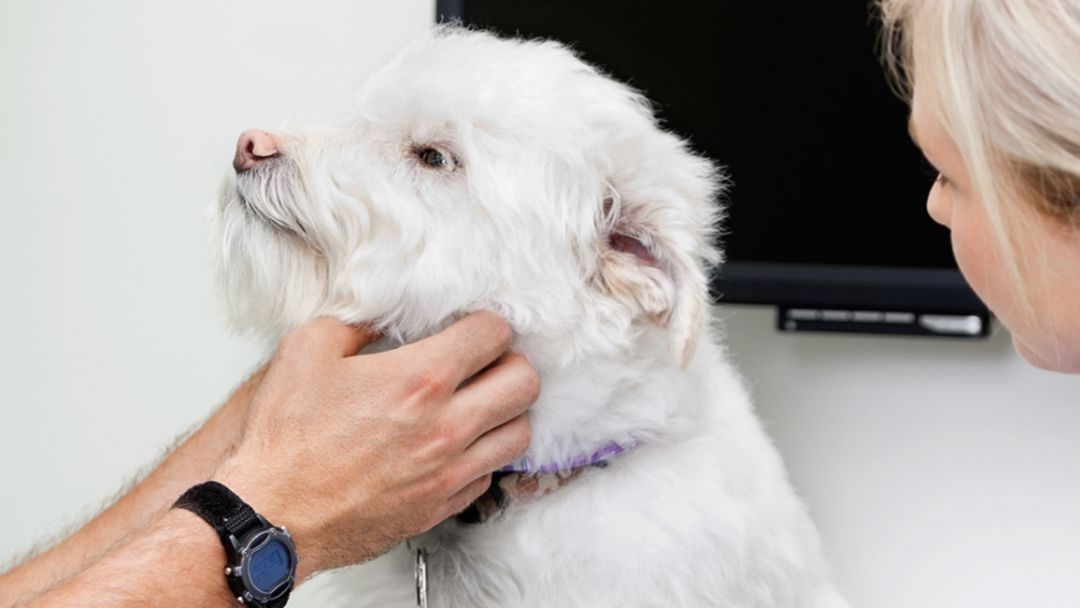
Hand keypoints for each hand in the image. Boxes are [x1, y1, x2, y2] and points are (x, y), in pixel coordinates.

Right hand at [213, 311, 537, 578]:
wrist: (271, 514)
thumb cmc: (285, 441)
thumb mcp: (307, 351)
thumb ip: (355, 323)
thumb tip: (381, 318)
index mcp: (419, 380)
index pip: (494, 335)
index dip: (486, 325)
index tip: (473, 330)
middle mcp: (446, 425)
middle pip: (525, 382)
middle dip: (510, 364)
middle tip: (486, 365)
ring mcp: (448, 470)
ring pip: (520, 433)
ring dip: (506, 414)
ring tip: (480, 406)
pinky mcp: (441, 505)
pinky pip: (490, 476)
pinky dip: (483, 457)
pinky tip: (457, 447)